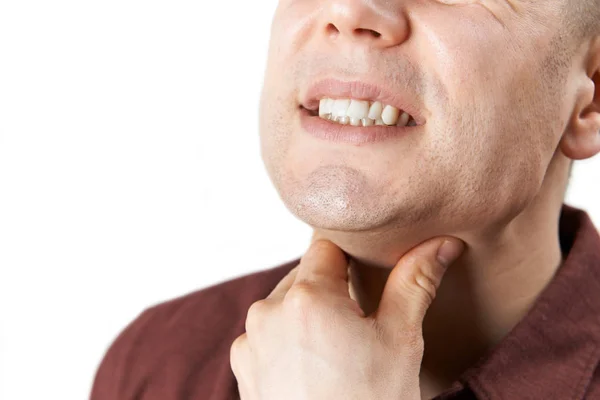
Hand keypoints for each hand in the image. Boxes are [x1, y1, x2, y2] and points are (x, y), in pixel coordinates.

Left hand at [230, 236, 464, 399]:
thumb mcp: (400, 341)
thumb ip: (415, 282)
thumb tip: (442, 243)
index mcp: (307, 297)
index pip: (326, 246)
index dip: (350, 257)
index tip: (366, 275)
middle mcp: (267, 311)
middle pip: (305, 276)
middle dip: (332, 289)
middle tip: (360, 321)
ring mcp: (249, 341)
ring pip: (285, 304)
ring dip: (308, 314)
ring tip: (337, 349)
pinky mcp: (241, 366)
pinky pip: (267, 334)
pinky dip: (287, 340)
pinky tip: (312, 367)